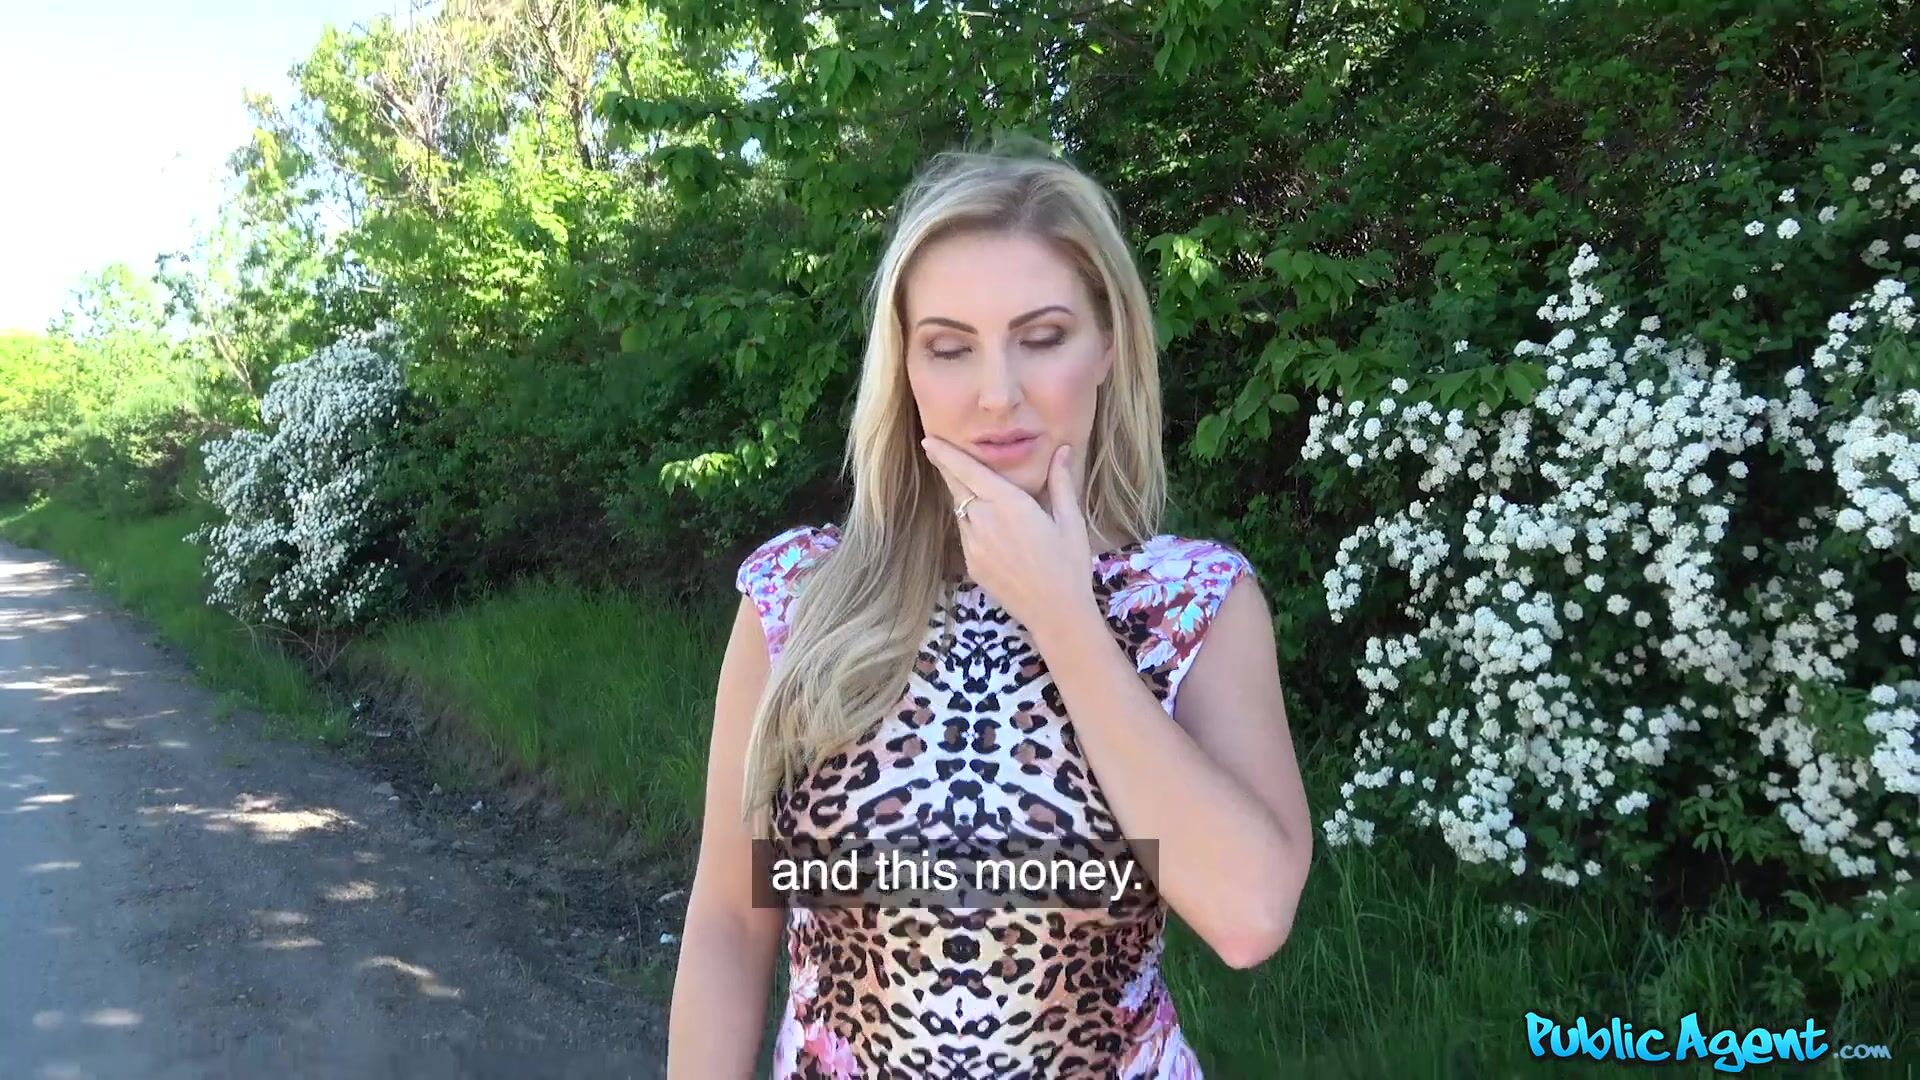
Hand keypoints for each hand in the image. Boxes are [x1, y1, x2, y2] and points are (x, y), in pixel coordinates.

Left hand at [920, 434, 1098, 642]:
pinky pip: (965, 534)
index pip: (968, 471)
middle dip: (945, 468)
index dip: (946, 455)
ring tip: (971, 489)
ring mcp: (974, 544)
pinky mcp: (972, 564)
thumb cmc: (1069, 564)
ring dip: (962, 497)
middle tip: (935, 450)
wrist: (1056, 613)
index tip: (929, 441)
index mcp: (1008, 503)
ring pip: (960, 511)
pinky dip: (970, 523)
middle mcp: (984, 520)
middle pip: (956, 487)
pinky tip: (986, 525)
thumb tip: (1063, 450)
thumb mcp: (1070, 520)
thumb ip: (1060, 482)